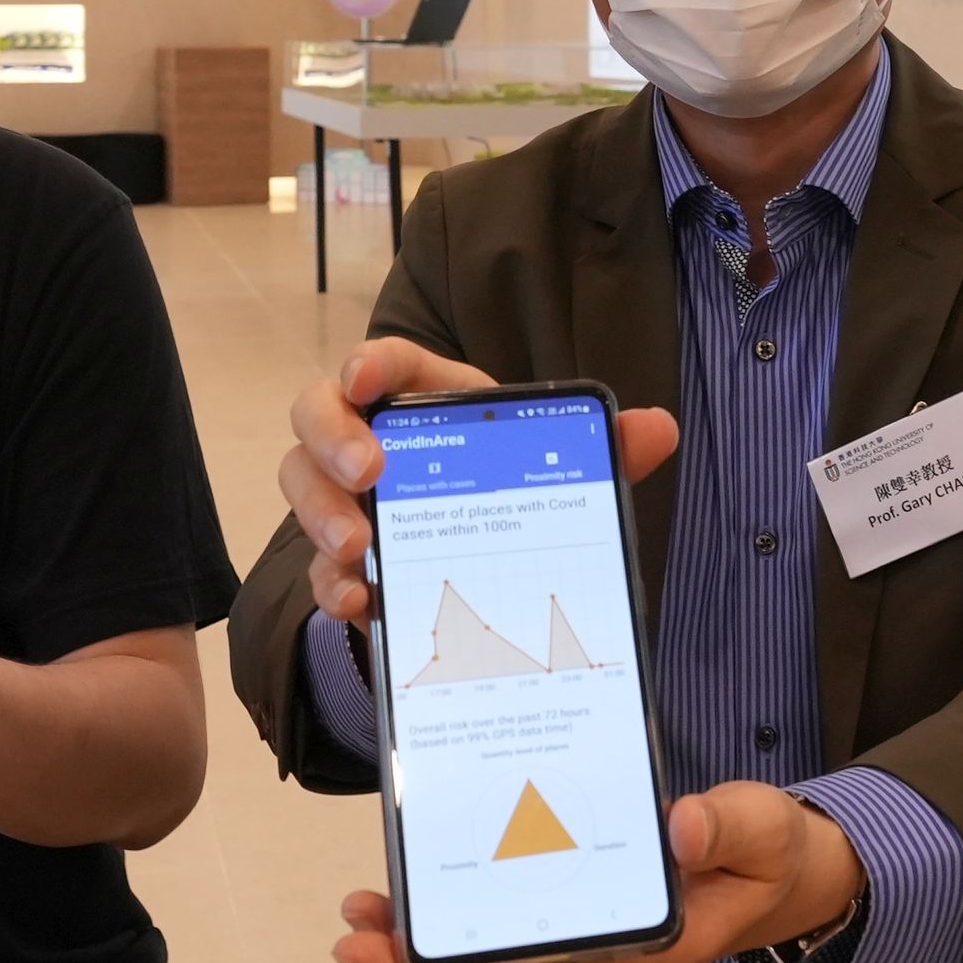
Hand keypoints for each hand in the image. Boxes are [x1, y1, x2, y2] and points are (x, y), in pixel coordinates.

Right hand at [276, 338, 680, 629]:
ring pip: (302, 486)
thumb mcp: (557, 469)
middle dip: (332, 440)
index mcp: (427, 398)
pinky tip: (359, 601)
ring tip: (361, 547)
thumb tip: (660, 429)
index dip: (367, 362)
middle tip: (368, 473)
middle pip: (317, 416)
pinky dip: (330, 583)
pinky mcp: (344, 559)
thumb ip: (605, 449)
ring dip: (323, 514)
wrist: (483, 558)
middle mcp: (371, 438)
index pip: (384, 362)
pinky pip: (316, 565)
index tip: (364, 378)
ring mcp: (347, 498)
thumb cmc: (510, 486)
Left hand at [329, 780, 859, 962]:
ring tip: (358, 921)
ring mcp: (576, 959)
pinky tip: (398, 907)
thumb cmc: (762, 855)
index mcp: (645, 954)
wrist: (773, 876)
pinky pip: (491, 958)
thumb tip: (680, 826)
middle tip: (353, 942)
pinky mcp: (562, 938)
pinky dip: (437, 943)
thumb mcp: (762, 830)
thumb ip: (728, 827)